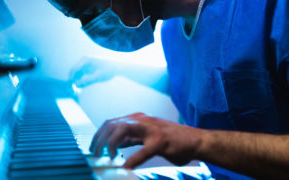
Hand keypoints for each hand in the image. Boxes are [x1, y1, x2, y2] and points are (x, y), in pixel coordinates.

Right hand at [69, 57, 117, 87]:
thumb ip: (87, 81)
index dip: (71, 80)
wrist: (118, 66)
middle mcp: (84, 60)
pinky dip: (81, 81)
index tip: (71, 89)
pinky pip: (81, 75)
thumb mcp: (98, 77)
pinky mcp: (88, 68)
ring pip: (77, 74)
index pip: (74, 70)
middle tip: (74, 92)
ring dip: (77, 82)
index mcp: (86, 60)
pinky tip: (83, 87)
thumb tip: (76, 84)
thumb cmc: (109, 70)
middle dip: (73, 81)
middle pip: (74, 72)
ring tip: (78, 91)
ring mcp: (85, 64)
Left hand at [89, 113, 203, 168]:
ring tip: (106, 158)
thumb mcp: (147, 136)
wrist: (196, 140)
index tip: (92, 148)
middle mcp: (142, 121)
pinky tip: (125, 169)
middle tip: (94, 154)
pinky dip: (131, 161)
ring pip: (122, 131)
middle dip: (99, 139)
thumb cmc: (172, 140)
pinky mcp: (160, 141)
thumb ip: (132, 138)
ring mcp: (151, 129)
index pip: (111, 123)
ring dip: (109, 145)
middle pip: (112, 124)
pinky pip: (141, 152)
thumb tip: (114, 145)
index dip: (98, 135)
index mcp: (138, 119)